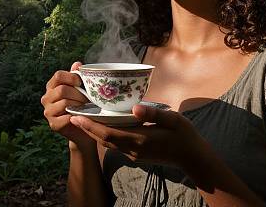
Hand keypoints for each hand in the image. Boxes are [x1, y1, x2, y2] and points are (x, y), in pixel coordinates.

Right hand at [41, 62, 93, 150]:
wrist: (82, 127)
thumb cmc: (81, 103)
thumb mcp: (80, 88)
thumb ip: (77, 75)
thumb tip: (77, 64)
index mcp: (52, 85)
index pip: (58, 75)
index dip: (72, 77)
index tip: (82, 83)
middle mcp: (46, 97)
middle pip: (62, 89)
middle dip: (78, 94)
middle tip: (88, 98)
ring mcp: (48, 111)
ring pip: (64, 103)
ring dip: (78, 105)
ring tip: (86, 106)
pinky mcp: (53, 124)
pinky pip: (65, 117)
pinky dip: (75, 116)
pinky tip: (80, 116)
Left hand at [69, 103, 203, 168]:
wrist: (193, 158)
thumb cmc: (184, 135)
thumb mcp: (173, 120)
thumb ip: (154, 113)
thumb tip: (136, 107)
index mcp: (139, 140)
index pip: (109, 134)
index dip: (91, 126)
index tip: (77, 116)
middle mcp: (133, 149)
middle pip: (104, 140)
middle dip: (87, 128)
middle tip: (73, 116)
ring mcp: (134, 153)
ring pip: (108, 143)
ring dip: (94, 132)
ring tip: (83, 119)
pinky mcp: (137, 153)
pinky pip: (115, 145)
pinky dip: (104, 135)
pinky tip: (102, 126)